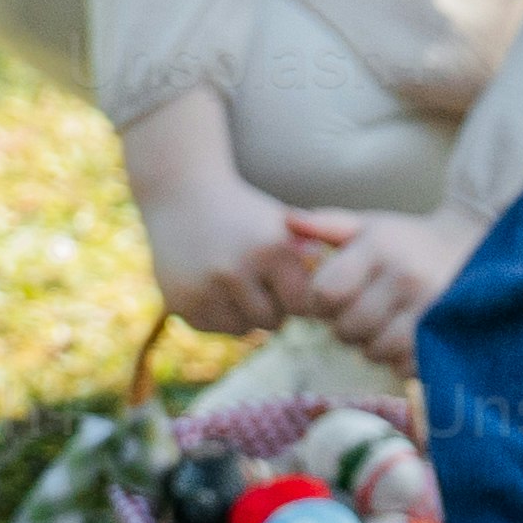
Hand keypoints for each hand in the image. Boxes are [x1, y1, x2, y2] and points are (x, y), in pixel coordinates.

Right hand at [136, 167, 318, 347]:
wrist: (181, 193)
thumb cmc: (244, 213)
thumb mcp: (282, 225)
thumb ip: (313, 259)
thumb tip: (342, 302)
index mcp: (270, 249)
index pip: (302, 305)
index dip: (297, 296)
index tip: (289, 283)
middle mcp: (236, 271)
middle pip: (272, 321)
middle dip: (271, 305)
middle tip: (258, 279)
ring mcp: (204, 289)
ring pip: (242, 328)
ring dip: (244, 312)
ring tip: (235, 280)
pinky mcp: (180, 302)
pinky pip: (213, 327)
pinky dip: (216, 312)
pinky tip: (211, 283)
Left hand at [293, 205, 476, 363]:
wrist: (474, 247)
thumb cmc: (408, 240)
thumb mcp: (370, 225)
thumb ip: (327, 224)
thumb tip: (288, 221)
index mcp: (380, 248)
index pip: (326, 292)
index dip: (321, 302)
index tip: (333, 298)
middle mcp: (405, 278)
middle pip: (348, 328)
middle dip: (346, 327)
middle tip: (359, 316)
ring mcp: (430, 309)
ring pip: (375, 351)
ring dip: (371, 346)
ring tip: (382, 327)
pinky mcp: (446, 335)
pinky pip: (404, 364)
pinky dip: (398, 360)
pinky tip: (403, 340)